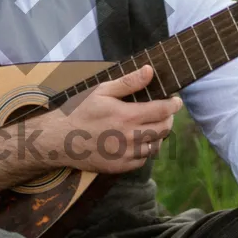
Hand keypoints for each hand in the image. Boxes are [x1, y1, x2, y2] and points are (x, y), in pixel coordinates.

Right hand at [34, 65, 182, 174]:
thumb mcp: (102, 91)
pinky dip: (145, 149)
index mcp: (128, 116)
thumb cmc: (81, 111)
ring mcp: (127, 154)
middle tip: (164, 112)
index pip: (163, 111)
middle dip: (168, 118)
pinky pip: (143, 159)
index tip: (176, 100)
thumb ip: (128, 82)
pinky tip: (137, 140)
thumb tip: (150, 70)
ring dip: (158, 134)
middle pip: (164, 129)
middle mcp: (131, 137)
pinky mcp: (121, 167)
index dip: (174, 105)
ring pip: (156, 145)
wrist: (61, 140)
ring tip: (150, 125)